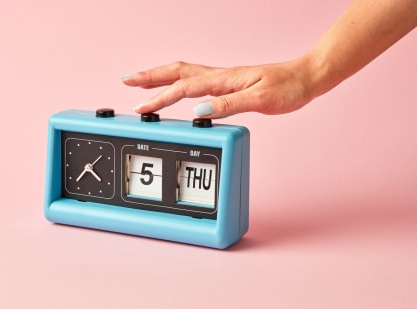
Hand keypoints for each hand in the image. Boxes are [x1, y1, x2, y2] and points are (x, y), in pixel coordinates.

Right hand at [121, 58, 318, 118]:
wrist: (306, 79)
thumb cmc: (287, 88)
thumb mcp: (260, 100)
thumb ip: (229, 105)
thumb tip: (198, 112)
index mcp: (223, 81)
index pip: (183, 89)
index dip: (160, 98)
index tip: (141, 107)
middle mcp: (219, 77)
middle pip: (175, 72)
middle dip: (149, 77)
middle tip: (127, 80)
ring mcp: (222, 80)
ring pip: (183, 74)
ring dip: (159, 76)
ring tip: (141, 80)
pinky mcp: (228, 85)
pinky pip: (195, 80)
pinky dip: (177, 82)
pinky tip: (176, 90)